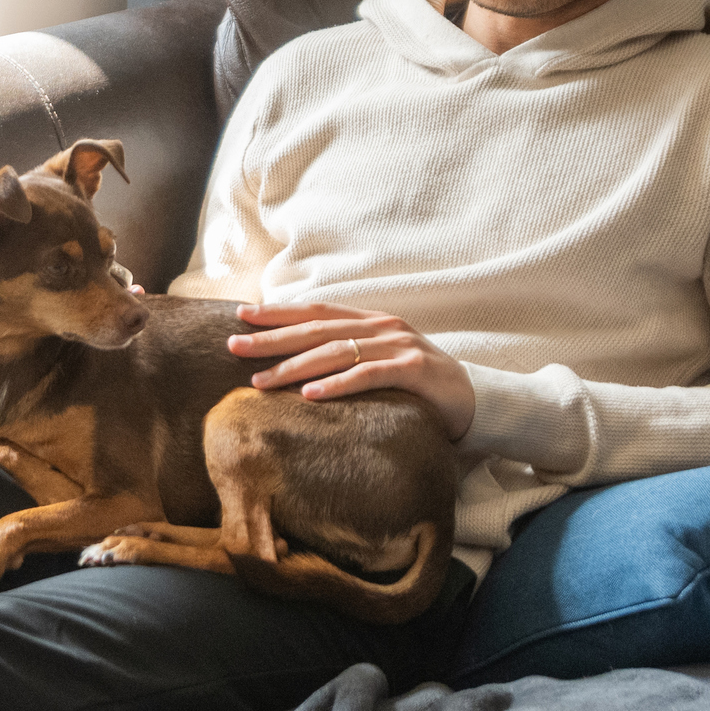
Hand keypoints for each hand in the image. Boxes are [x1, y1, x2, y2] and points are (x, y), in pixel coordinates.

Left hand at [229, 304, 472, 437]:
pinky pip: (368, 376)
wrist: (475, 399)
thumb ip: (349, 356)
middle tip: (234, 345)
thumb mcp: (381, 362)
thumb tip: (298, 365)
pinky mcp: (413, 371)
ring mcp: (399, 346)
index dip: (278, 312)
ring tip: (261, 381)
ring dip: (294, 366)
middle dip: (272, 337)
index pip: (315, 311)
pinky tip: (309, 396)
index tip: (241, 315)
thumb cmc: (420, 385)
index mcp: (371, 321)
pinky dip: (337, 385)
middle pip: (316, 329)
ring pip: (336, 352)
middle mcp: (382, 327)